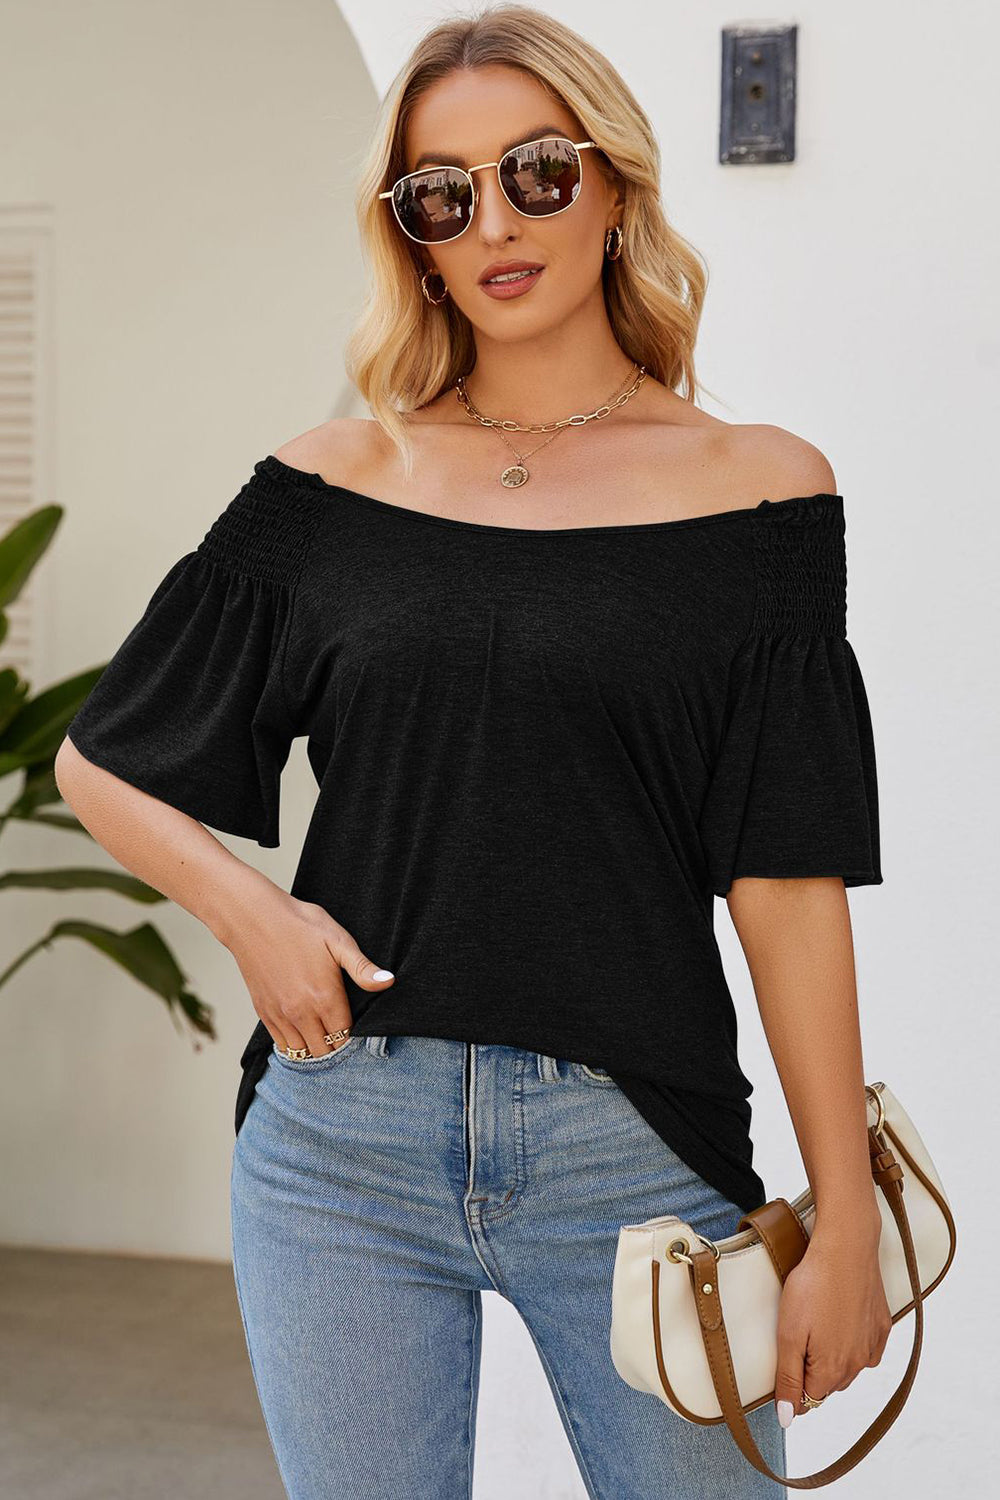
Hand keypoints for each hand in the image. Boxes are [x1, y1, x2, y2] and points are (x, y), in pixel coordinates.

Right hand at [227, 886, 394, 1056]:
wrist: (253, 918)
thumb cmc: (299, 925)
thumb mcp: (338, 940)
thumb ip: (362, 968)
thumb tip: (389, 982)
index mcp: (324, 997)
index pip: (345, 1037)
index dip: (354, 1036)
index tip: (357, 1028)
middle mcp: (301, 1013)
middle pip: (324, 1051)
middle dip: (336, 1046)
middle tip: (341, 1032)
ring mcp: (280, 1015)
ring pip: (302, 1052)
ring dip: (315, 1048)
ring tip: (323, 1034)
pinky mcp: (263, 1012)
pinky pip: (282, 1044)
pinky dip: (294, 1044)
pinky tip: (302, 1032)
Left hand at [774, 1219, 891, 1426]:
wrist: (846, 1247)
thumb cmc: (812, 1286)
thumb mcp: (789, 1333)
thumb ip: (788, 1379)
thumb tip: (787, 1420)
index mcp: (832, 1370)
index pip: (809, 1398)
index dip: (792, 1384)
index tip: (785, 1360)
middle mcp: (858, 1365)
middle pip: (828, 1384)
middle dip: (811, 1370)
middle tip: (798, 1335)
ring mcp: (873, 1345)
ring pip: (848, 1368)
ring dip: (832, 1357)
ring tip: (817, 1323)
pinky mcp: (883, 1327)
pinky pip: (865, 1348)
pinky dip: (852, 1341)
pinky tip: (840, 1318)